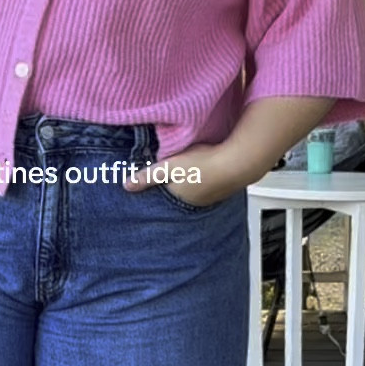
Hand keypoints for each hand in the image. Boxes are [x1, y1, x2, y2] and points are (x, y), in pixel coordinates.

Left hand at [123, 141, 243, 207]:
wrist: (237, 162)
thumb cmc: (203, 165)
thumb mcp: (168, 168)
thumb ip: (147, 176)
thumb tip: (127, 186)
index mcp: (179, 200)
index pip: (162, 198)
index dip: (157, 189)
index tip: (154, 184)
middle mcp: (195, 203)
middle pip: (178, 194)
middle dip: (172, 187)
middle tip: (171, 175)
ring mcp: (211, 197)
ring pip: (194, 190)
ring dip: (189, 182)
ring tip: (186, 171)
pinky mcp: (223, 187)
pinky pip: (209, 184)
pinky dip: (204, 177)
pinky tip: (204, 168)